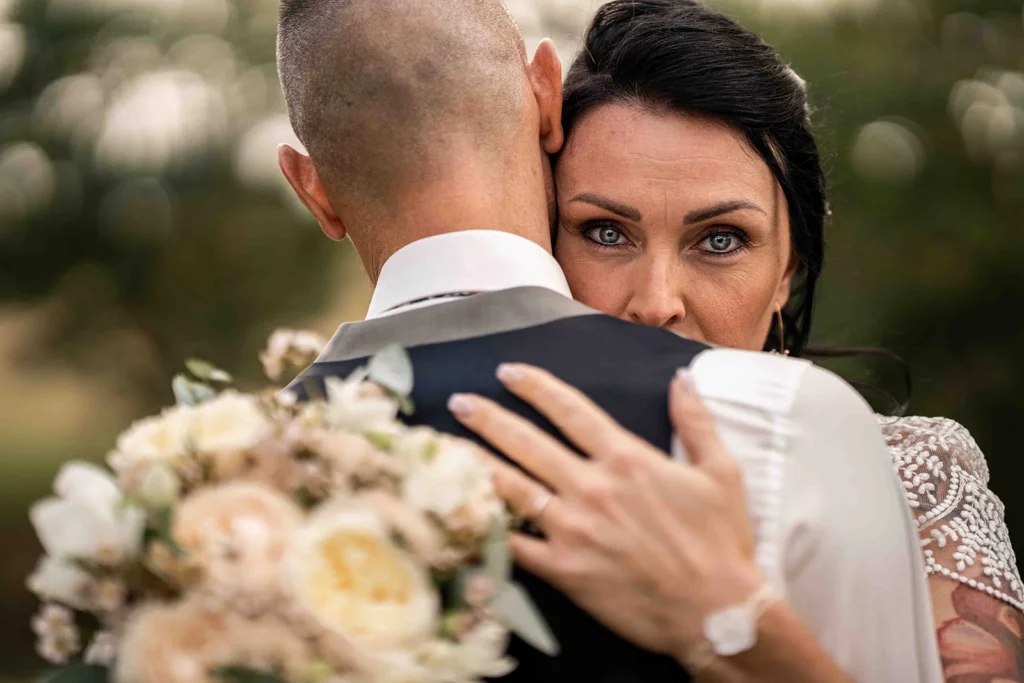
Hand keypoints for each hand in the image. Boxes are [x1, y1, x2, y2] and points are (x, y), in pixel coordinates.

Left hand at [447, 363, 764, 663]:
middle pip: (527, 442)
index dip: (535, 386)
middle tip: (459, 401)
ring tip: (446, 446)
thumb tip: (680, 379)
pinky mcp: (564, 569)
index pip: (570, 410)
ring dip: (475, 462)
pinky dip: (487, 527)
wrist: (717, 612)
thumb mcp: (721, 472)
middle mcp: (592, 487)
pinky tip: (462, 510)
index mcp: (626, 458)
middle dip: (488, 417)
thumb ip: (696, 422)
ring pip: (512, 487)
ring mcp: (573, 529)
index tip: (507, 372)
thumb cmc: (721, 542)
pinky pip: (515, 545)